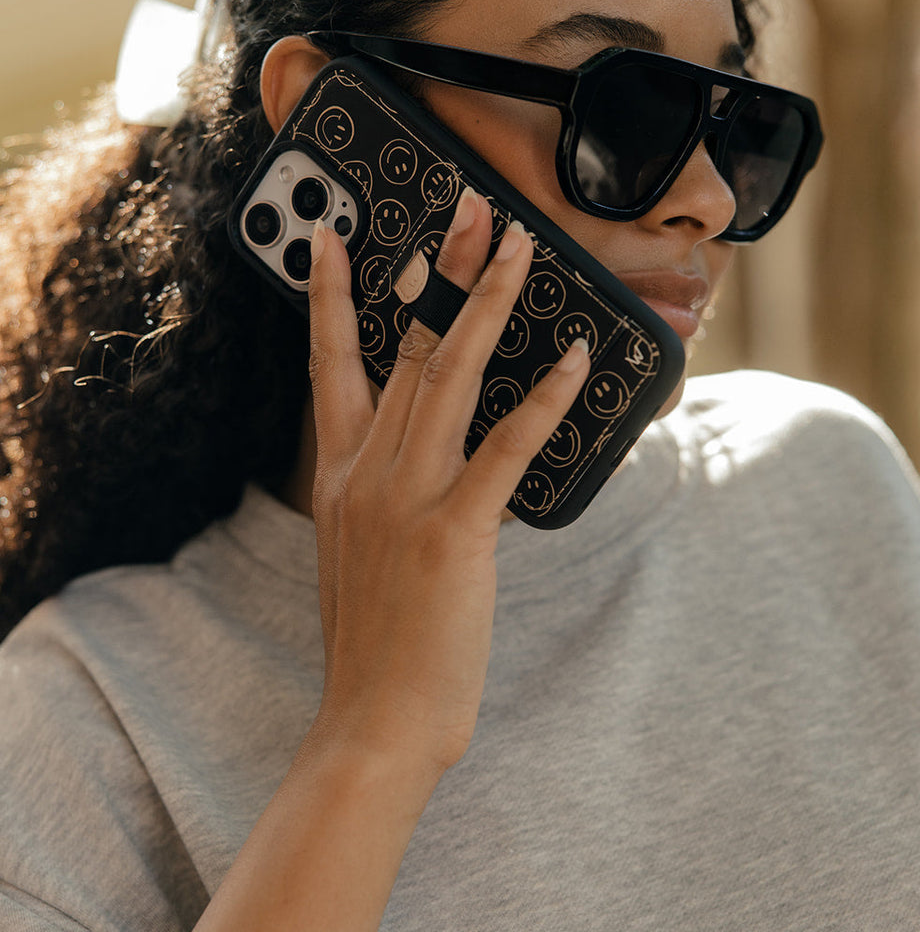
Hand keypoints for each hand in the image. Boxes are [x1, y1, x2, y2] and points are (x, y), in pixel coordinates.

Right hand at [306, 188, 589, 777]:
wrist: (373, 723)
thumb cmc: (377, 648)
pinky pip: (505, 448)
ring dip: (490, 303)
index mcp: (340, 477)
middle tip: (471, 208)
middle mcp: (367, 473)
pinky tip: (576, 360)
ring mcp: (406, 498)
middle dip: (441, 270)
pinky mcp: (454, 533)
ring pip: (452, 375)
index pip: (331, 364)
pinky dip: (545, 400)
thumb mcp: (361, 557)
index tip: (336, 236)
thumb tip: (422, 466)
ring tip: (520, 248)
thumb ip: (383, 500)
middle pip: (409, 348)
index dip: (333, 295)